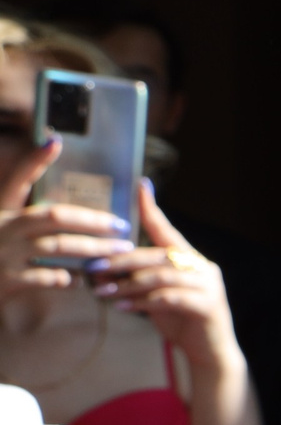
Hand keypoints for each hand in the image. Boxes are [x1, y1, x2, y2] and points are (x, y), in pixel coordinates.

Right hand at [1, 139, 124, 300]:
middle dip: (94, 221)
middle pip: (55, 216)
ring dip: (93, 249)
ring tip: (118, 254)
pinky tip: (85, 279)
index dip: (35, 160)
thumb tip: (53, 142)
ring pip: (59, 246)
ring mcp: (6, 254)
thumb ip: (25, 189)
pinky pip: (49, 278)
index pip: (19, 178)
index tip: (55, 142)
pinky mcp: (9, 282)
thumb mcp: (6, 218)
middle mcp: (5, 228)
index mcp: (4, 212)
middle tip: (123, 228)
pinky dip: (71, 278)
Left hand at [89, 185, 243, 373]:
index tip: (140, 186)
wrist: (210, 354)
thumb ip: (137, 281)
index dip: (153, 209)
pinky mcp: (208, 306)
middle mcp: (202, 267)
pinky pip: (169, 298)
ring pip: (160, 276)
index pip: (167, 230)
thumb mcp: (156, 296)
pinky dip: (143, 302)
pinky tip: (124, 307)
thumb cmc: (182, 322)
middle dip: (122, 261)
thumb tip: (100, 270)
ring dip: (128, 284)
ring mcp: (208, 286)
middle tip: (94, 268)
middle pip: (157, 255)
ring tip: (103, 292)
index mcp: (191, 259)